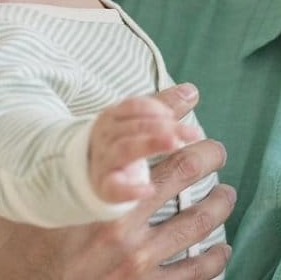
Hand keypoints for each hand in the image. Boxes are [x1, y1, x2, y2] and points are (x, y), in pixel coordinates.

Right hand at [0, 85, 234, 279]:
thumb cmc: (1, 267)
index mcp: (88, 197)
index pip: (141, 138)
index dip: (170, 111)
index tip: (188, 98)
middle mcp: (122, 227)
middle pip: (186, 171)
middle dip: (206, 153)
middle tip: (213, 148)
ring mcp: (139, 263)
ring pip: (201, 220)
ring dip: (219, 203)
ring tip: (225, 194)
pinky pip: (198, 271)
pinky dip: (215, 256)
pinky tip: (219, 248)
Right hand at [89, 94, 203, 203]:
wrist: (87, 177)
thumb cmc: (119, 145)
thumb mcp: (138, 123)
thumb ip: (164, 107)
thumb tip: (191, 91)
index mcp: (113, 118)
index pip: (132, 107)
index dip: (155, 108)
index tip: (174, 115)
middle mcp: (106, 137)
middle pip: (134, 127)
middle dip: (163, 127)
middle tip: (193, 132)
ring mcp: (104, 162)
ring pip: (125, 149)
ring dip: (150, 144)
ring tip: (175, 143)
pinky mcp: (105, 188)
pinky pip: (114, 188)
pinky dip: (130, 190)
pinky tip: (150, 190)